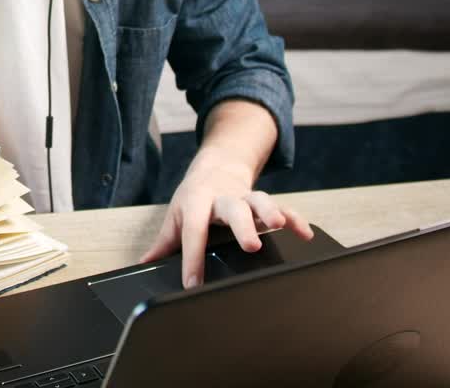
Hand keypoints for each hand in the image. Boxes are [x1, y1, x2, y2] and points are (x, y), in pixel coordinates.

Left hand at [140, 150, 312, 288]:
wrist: (215, 167)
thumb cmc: (194, 197)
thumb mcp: (176, 215)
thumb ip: (164, 242)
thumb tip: (144, 265)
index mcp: (197, 202)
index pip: (193, 232)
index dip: (192, 259)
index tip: (192, 283)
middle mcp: (223, 198)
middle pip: (233, 210)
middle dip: (243, 227)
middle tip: (251, 246)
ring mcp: (247, 198)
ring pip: (260, 201)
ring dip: (271, 212)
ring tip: (279, 226)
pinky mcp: (264, 202)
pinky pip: (283, 208)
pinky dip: (295, 219)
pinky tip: (305, 234)